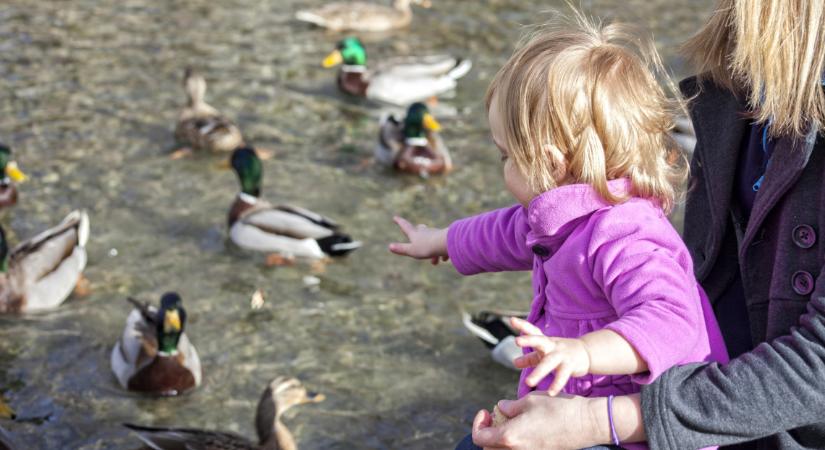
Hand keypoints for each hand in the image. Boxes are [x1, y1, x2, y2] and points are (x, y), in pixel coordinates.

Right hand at [388, 216, 448, 264]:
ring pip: (432, 240)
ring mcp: (436, 234)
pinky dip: (442, 252)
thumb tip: (390, 246)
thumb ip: (401, 249)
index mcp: (415, 234)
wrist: (445, 243)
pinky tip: (444, 259)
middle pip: (420, 229)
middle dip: (417, 230)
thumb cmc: (427, 247)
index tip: (395, 217)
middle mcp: (425, 232)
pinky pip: (442, 246)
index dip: (399, 222)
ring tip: (434, 262)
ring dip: (431, 249)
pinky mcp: (445, 239)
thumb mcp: (412, 251)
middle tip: (416, 229)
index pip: (405, 226)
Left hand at [472, 392, 602, 449]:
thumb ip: (510, 406)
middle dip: (487, 433)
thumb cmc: (557, 409)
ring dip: (500, 440)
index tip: (486, 411)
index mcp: (509, 437)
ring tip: (509, 422)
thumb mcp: (529, 400)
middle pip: (489, 449)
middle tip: (494, 417)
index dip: (478, 423)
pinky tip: (523, 428)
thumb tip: (501, 408)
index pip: (480, 437)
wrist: (586, 423)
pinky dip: (514, 443)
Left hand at [510, 317, 590, 394]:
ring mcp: (561, 355)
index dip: (523, 326)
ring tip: (528, 382)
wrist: (586, 352)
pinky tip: (550, 393)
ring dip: (539, 372)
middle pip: (540, 341)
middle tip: (517, 341)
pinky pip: (563, 375)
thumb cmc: (561, 353)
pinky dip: (557, 384)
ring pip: (549, 362)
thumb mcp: (545, 353)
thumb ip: (530, 358)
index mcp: (545, 341)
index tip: (511, 320)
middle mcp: (552, 346)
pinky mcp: (570, 365)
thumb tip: (514, 362)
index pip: (533, 331)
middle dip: (529, 340)